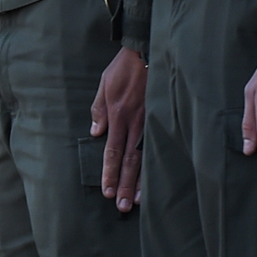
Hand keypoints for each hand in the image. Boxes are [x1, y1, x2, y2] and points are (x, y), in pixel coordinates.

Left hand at [89, 47, 144, 211]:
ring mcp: (150, 122)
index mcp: (118, 116)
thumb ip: (99, 109)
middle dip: (125, 185)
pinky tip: (157, 179)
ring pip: (145, 157)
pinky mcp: (161, 118)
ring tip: (137, 201)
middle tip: (122, 206)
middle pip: (129, 161)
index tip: (107, 191)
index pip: (112, 151)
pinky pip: (158, 145)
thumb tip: (95, 132)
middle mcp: (134, 123)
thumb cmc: (125, 68)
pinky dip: (156, 164)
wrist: (149, 50)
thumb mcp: (105, 85)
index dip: (109, 172)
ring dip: (140, 181)